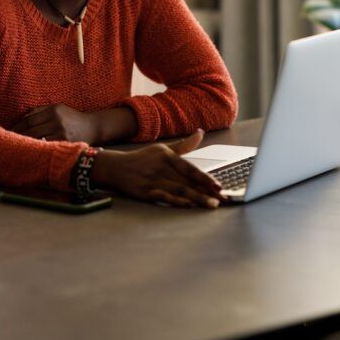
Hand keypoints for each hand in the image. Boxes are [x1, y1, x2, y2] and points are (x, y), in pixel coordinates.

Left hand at [10, 104, 100, 143]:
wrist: (93, 127)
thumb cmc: (72, 117)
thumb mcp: (58, 108)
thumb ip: (40, 111)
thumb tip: (22, 118)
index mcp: (54, 110)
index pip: (29, 119)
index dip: (17, 126)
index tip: (8, 131)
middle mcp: (57, 121)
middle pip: (31, 130)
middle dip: (18, 136)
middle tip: (8, 142)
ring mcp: (61, 133)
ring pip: (37, 140)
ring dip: (25, 144)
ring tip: (16, 147)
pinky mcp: (65, 143)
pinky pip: (46, 146)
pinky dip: (37, 148)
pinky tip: (30, 151)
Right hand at [92, 129, 223, 208]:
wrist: (115, 168)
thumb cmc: (142, 159)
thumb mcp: (162, 149)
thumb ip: (184, 145)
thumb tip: (201, 133)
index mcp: (167, 157)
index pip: (191, 169)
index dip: (206, 178)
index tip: (219, 186)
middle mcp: (162, 168)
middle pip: (188, 182)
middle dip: (207, 191)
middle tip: (223, 199)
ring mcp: (153, 181)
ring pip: (179, 191)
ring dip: (197, 199)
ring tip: (211, 205)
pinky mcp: (146, 192)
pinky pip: (164, 197)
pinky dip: (177, 202)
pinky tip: (188, 206)